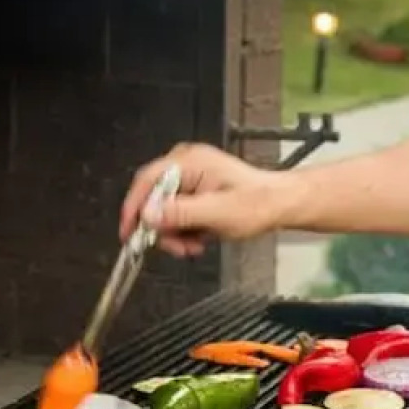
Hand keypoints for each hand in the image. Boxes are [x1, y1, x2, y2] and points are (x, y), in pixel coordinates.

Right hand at [119, 143, 291, 256]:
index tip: (129, 232)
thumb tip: (150, 215)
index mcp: (189, 162)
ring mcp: (191, 178)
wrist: (280, 205)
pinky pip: (177, 214)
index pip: (147, 181)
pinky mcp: (196, 192)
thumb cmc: (258, 203)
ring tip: (194, 245)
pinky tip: (200, 239)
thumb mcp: (216, 212)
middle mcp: (186, 166)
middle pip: (154, 199)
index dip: (134, 208)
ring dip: (176, 234)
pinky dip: (185, 231)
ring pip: (165, 211)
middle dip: (163, 228)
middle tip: (177, 247)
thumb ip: (181, 213)